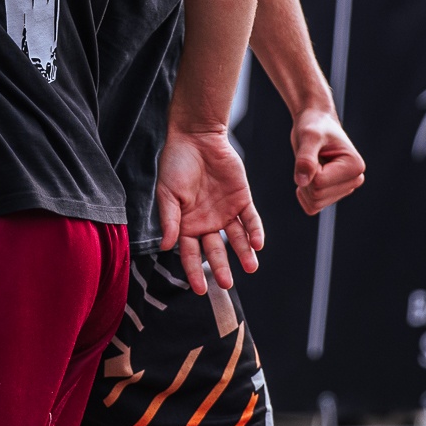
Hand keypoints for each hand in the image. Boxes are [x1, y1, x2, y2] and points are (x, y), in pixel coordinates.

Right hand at [156, 130, 263, 293]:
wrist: (196, 136)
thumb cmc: (175, 163)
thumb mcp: (167, 193)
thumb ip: (170, 220)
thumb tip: (167, 246)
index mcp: (186, 225)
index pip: (190, 254)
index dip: (194, 271)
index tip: (200, 289)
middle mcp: (207, 222)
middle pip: (215, 250)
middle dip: (221, 267)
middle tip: (227, 283)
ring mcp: (226, 212)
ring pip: (237, 239)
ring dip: (244, 253)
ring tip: (251, 267)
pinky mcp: (242, 199)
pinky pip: (251, 219)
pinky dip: (255, 231)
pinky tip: (258, 243)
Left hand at [291, 106, 365, 213]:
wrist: (314, 124)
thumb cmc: (314, 126)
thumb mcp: (309, 137)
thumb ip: (305, 158)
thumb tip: (302, 181)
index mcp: (355, 166)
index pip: (320, 182)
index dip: (309, 168)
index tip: (315, 151)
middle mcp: (355, 180)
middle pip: (318, 195)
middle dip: (306, 177)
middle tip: (311, 157)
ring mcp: (344, 189)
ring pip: (314, 203)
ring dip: (304, 185)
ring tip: (311, 164)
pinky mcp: (333, 194)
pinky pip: (312, 207)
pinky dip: (304, 195)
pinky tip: (307, 176)